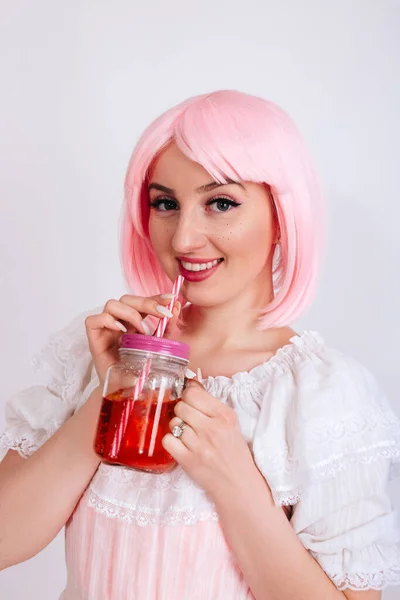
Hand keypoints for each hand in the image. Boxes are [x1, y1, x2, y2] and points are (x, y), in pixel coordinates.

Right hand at [85, 294, 179, 385]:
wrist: (125, 393)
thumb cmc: (139, 372)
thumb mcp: (157, 350)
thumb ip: (166, 331)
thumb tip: (175, 308)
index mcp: (135, 323)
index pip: (143, 302)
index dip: (156, 297)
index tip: (171, 299)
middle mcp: (120, 323)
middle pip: (128, 299)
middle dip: (146, 303)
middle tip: (162, 314)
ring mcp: (106, 329)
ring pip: (112, 304)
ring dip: (130, 313)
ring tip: (143, 331)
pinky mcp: (94, 339)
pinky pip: (93, 320)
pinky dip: (107, 321)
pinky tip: (122, 332)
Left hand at [162, 380, 255, 498]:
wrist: (237, 483)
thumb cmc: (233, 451)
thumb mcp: (230, 422)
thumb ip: (210, 404)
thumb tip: (190, 384)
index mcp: (224, 416)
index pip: (193, 393)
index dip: (187, 394)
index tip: (189, 400)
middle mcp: (212, 428)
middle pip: (181, 406)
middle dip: (183, 411)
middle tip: (190, 420)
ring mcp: (199, 445)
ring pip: (173, 422)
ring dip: (178, 427)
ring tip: (188, 435)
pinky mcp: (188, 461)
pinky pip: (167, 440)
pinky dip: (171, 441)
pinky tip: (181, 445)